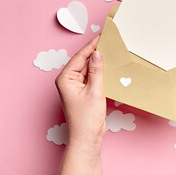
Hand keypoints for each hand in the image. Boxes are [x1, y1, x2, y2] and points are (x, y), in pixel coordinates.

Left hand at [55, 35, 105, 174]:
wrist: (88, 137)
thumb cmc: (86, 119)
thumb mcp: (94, 91)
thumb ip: (96, 71)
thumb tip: (97, 54)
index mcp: (66, 79)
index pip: (79, 57)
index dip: (91, 46)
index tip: (100, 37)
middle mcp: (69, 81)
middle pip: (83, 62)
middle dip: (95, 53)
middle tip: (107, 42)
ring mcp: (76, 87)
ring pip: (88, 69)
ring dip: (98, 62)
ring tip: (110, 52)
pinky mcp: (84, 92)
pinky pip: (92, 77)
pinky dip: (100, 72)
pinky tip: (108, 67)